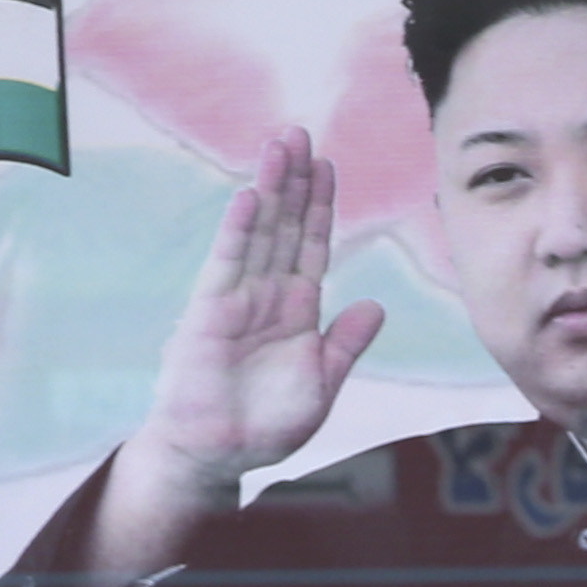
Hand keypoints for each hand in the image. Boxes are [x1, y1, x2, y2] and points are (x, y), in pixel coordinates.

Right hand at [90, 127, 388, 580]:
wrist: (217, 455)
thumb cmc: (266, 426)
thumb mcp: (321, 384)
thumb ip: (346, 344)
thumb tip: (376, 306)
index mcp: (297, 310)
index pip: (312, 246)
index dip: (321, 206)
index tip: (328, 164)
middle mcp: (268, 295)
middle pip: (284, 226)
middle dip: (294, 180)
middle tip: (301, 131)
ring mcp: (238, 300)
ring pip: (258, 233)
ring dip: (269, 190)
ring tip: (279, 145)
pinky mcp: (210, 313)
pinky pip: (227, 264)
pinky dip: (238, 231)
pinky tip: (249, 198)